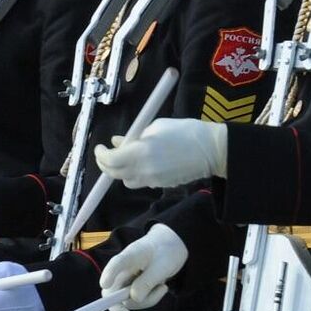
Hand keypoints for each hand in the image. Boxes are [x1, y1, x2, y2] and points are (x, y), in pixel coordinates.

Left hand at [94, 119, 227, 188]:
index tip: (100, 147)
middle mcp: (143, 170)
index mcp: (140, 152)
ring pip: (127, 181)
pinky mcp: (162, 185)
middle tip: (105, 154)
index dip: (101, 155)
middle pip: (114, 174)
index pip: (110, 160)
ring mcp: (153, 180)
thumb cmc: (185, 131)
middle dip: (105, 165)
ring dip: (121, 171)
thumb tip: (117, 141)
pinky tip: (144, 162)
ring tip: (125, 158)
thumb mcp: (156, 126)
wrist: (211, 149)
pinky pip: (142, 182)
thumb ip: (134, 136)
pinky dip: (137, 174)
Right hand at [101, 224, 187, 310]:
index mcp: (130, 256)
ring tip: (162, 287)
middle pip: (111, 292)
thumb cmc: (166, 251)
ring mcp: (126, 280)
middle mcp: (122, 270)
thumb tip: (134, 298)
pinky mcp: (132, 288)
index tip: (105, 284)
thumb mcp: (162, 266)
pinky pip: (137, 301)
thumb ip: (148, 282)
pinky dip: (150, 300)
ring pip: (127, 301)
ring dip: (147, 300)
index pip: (117, 264)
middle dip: (121, 309)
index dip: (109, 273)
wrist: (172, 247)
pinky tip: (160, 288)